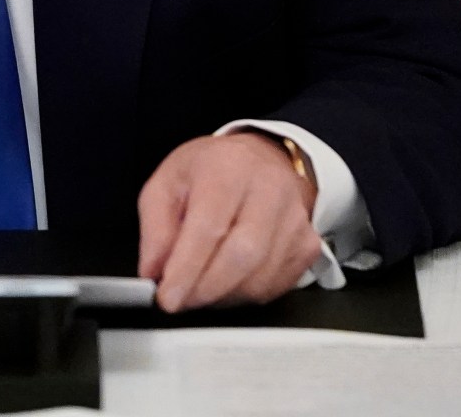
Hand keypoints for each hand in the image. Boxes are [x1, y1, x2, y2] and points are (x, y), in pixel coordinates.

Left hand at [136, 132, 322, 311]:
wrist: (261, 161)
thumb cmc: (212, 171)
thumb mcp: (167, 183)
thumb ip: (155, 228)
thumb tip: (153, 272)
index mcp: (228, 168)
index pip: (209, 226)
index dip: (187, 268)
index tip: (167, 296)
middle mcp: (269, 190)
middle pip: (242, 256)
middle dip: (204, 289)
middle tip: (180, 300)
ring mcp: (295, 219)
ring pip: (259, 278)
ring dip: (222, 296)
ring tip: (200, 287)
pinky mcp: (308, 245)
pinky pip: (275, 287)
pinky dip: (244, 296)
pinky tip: (227, 282)